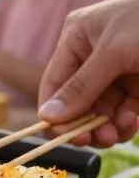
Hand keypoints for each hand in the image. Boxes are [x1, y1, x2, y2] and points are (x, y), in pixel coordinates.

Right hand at [38, 0, 138, 146]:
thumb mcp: (113, 51)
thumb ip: (82, 85)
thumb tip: (47, 116)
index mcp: (77, 39)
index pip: (54, 82)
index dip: (55, 111)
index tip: (63, 136)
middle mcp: (93, 57)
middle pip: (77, 102)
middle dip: (85, 122)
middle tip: (95, 139)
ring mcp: (116, 72)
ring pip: (100, 112)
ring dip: (106, 127)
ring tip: (116, 134)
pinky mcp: (138, 86)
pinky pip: (122, 112)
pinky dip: (124, 123)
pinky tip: (131, 122)